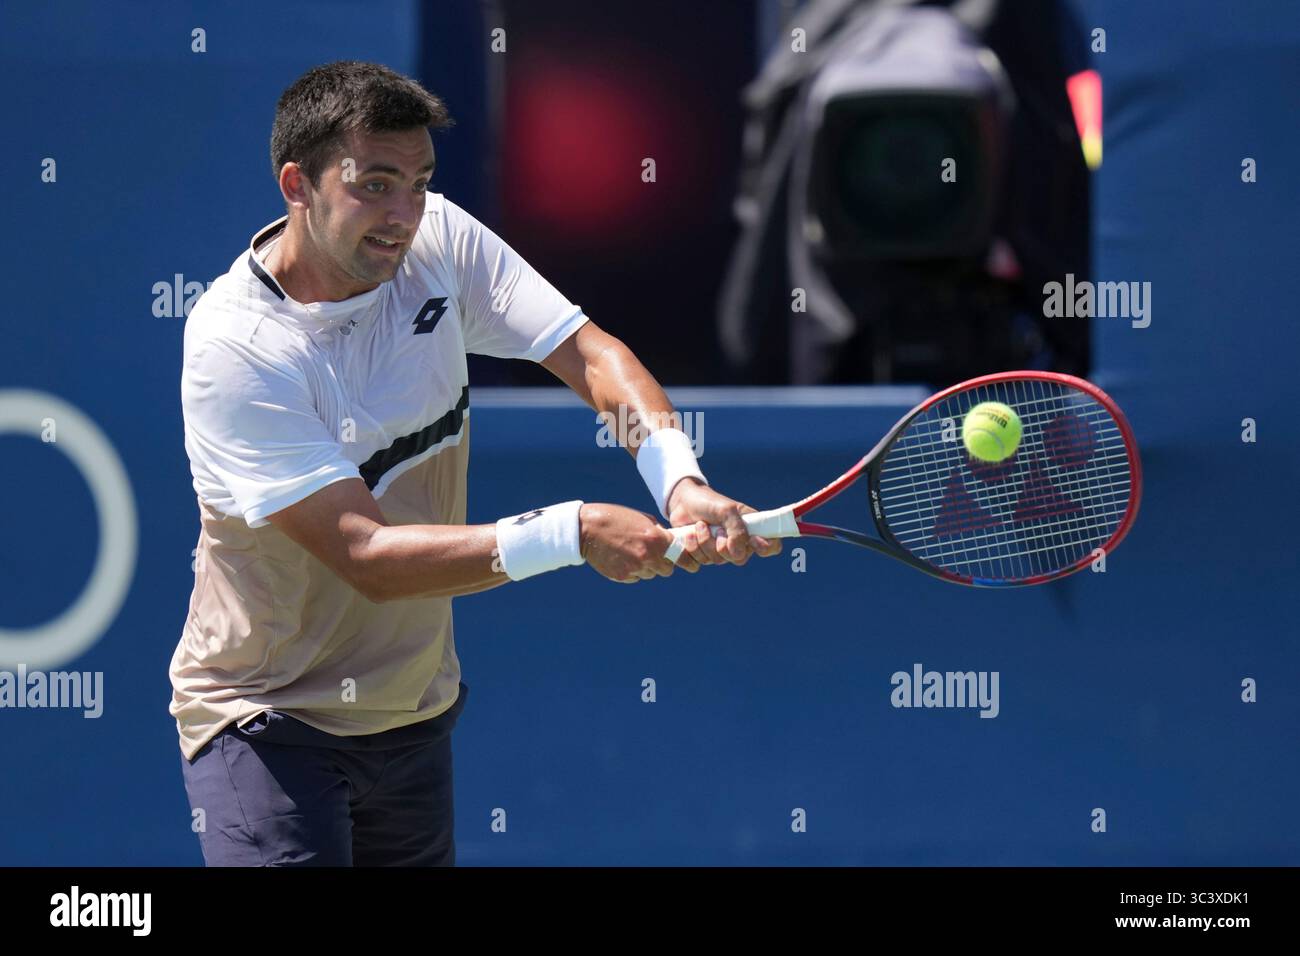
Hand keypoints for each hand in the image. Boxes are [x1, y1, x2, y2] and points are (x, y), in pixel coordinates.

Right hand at [579, 503, 700, 583]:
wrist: (587, 529)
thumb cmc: (616, 518)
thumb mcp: (642, 519)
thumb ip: (658, 532)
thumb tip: (670, 543)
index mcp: (656, 539)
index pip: (680, 557)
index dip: (683, 559)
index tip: (685, 562)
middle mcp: (648, 556)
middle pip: (667, 570)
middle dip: (662, 563)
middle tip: (652, 554)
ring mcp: (635, 568)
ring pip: (650, 574)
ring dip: (647, 567)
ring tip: (632, 552)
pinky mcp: (622, 576)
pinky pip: (636, 577)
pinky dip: (633, 571)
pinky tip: (622, 558)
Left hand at [665, 479, 782, 565]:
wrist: (682, 501)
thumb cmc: (709, 502)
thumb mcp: (726, 510)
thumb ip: (736, 530)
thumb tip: (737, 554)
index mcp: (751, 529)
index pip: (771, 546)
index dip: (765, 548)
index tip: (753, 540)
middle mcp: (738, 543)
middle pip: (739, 559)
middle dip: (723, 544)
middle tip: (716, 529)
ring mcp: (719, 551)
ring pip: (716, 561)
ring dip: (704, 542)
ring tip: (699, 525)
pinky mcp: (702, 556)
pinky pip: (698, 564)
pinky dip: (691, 550)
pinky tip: (688, 536)